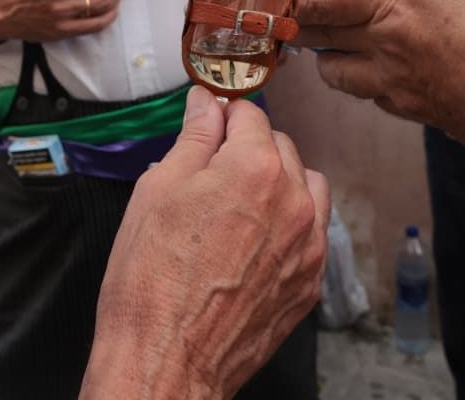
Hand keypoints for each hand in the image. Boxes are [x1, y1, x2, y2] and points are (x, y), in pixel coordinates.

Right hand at [83, 88, 329, 398]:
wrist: (166, 360)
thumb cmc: (152, 283)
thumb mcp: (157, 190)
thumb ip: (192, 138)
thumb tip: (205, 105)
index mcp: (254, 169)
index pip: (249, 116)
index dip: (222, 115)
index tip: (208, 122)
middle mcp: (292, 202)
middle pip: (281, 147)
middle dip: (248, 148)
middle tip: (210, 169)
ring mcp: (307, 245)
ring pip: (306, 186)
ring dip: (279, 182)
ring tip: (238, 203)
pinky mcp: (309, 281)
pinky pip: (311, 233)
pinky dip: (291, 224)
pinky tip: (255, 240)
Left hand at [296, 0, 464, 149]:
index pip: (321, 0)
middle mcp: (384, 43)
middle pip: (316, 40)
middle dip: (299, 29)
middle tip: (293, 19)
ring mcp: (395, 84)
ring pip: (337, 76)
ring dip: (330, 61)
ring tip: (338, 46)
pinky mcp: (416, 113)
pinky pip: (373, 98)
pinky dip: (367, 86)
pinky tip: (384, 75)